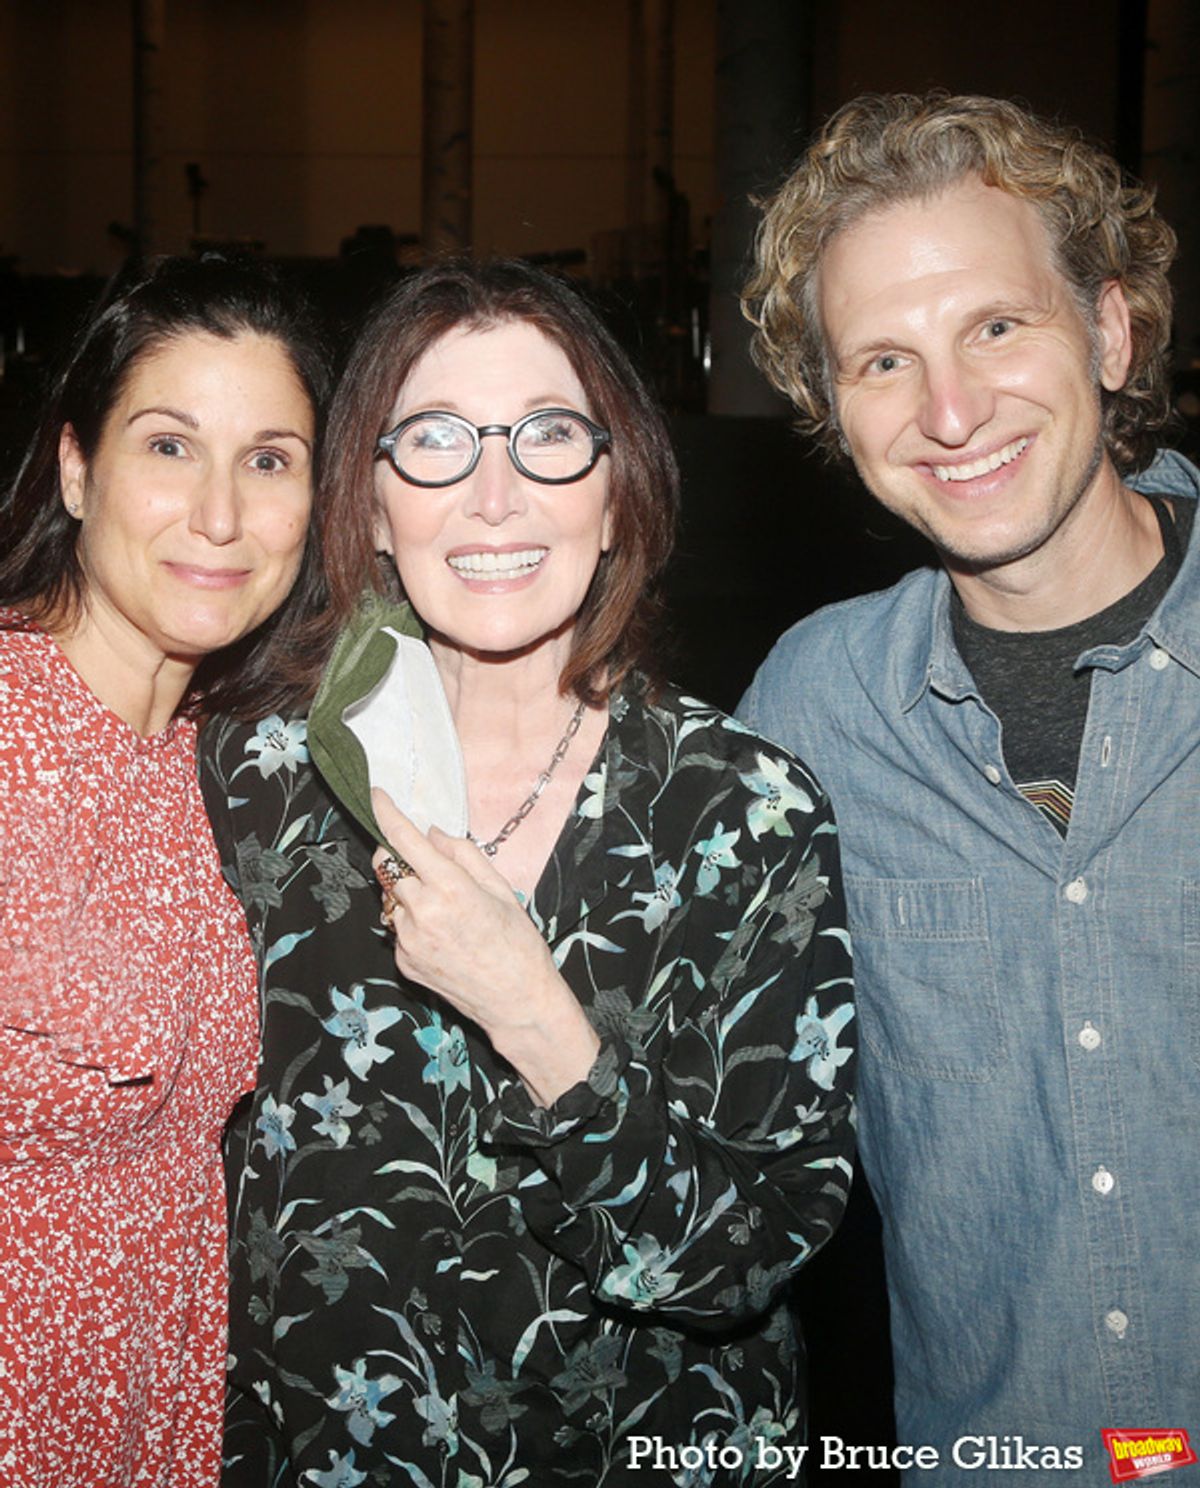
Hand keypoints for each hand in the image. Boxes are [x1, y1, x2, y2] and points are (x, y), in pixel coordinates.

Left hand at [371, 788, 599, 1105]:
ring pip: (392, 900)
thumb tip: (433, 834)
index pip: (406, 841)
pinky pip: (399, 930)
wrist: (517, 1001)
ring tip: (445, 911)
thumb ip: (464, 855)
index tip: (377, 795)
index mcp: (451, 889)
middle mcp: (423, 913)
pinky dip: (413, 923)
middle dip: (398, 857)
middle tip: (423, 863)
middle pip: (388, 868)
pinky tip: (444, 936)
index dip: (388, 814)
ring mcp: (410, 941)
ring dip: (407, 893)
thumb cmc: (518, 943)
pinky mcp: (404, 963)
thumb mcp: (501, 890)